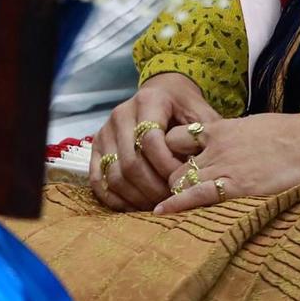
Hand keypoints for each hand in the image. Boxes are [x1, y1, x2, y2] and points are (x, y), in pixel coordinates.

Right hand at [90, 73, 214, 211]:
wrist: (163, 93)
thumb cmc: (184, 107)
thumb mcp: (199, 113)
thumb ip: (203, 136)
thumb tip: (204, 168)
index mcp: (148, 101)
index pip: (151, 140)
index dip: (167, 165)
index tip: (184, 179)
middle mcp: (121, 114)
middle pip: (131, 162)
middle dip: (153, 187)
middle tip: (171, 200)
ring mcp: (105, 132)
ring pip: (114, 175)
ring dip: (136, 196)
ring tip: (157, 205)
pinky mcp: (95, 148)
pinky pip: (98, 180)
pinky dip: (115, 199)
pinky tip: (134, 207)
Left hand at [152, 105, 299, 213]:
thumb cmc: (290, 134)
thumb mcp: (253, 125)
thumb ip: (233, 136)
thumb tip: (227, 145)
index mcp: (220, 129)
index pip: (176, 137)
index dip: (170, 152)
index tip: (172, 165)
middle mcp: (216, 147)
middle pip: (173, 163)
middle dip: (169, 178)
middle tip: (170, 193)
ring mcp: (224, 166)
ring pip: (178, 180)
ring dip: (174, 193)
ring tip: (173, 206)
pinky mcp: (235, 186)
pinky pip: (195, 195)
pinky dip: (175, 204)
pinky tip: (161, 213)